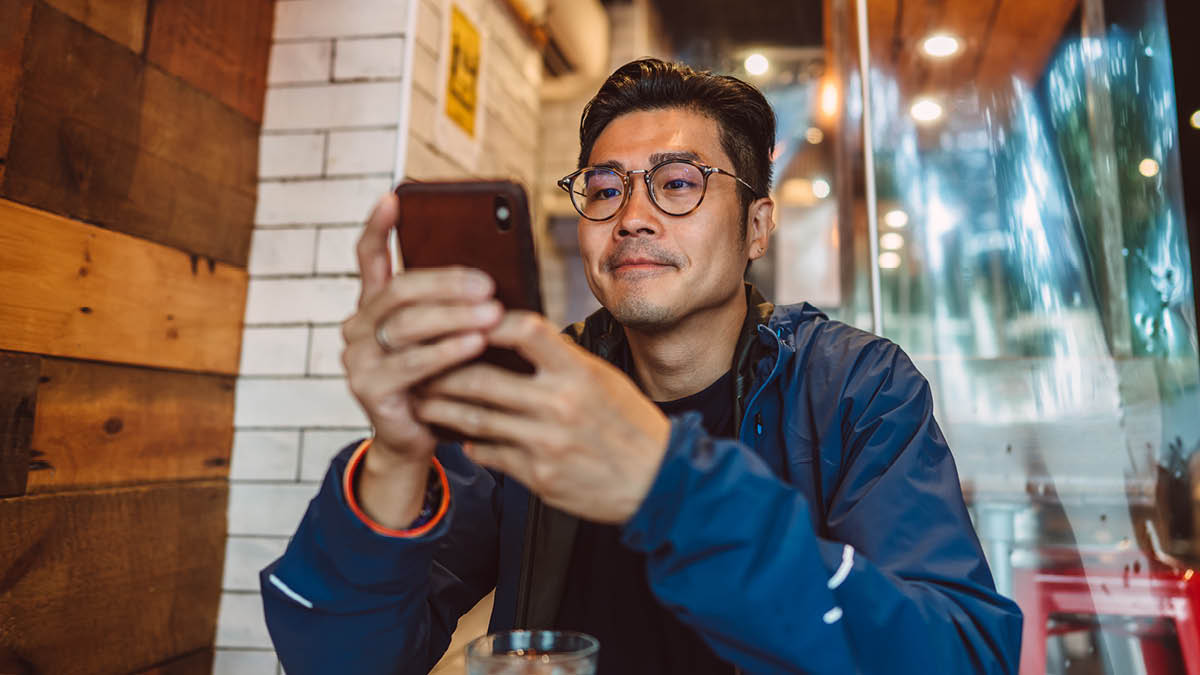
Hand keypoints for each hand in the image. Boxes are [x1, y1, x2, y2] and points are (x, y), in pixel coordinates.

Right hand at [340, 194, 501, 526]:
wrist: (419, 439)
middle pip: (400, 291)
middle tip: (487, 283)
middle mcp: (357, 327)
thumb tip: (492, 273)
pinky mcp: (369, 390)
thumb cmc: (440, 379)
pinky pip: (412, 364)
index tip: (394, 196)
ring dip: (454, 316)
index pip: (369, 258)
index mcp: (373, 306)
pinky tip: (476, 344)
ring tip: (492, 312)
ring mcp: (358, 359)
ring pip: (407, 325)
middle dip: (446, 283)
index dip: (379, 227)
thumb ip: (453, 307)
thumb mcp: (446, 337)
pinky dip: (447, 351)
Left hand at [415, 311, 671, 522]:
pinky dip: (470, 444)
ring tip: (421, 399)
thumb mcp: (602, 380)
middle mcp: (559, 405)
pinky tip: (459, 437)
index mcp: (578, 372)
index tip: (462, 319)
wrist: (658, 482)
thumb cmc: (630, 425)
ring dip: (440, 408)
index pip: (523, 330)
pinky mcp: (538, 477)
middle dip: (440, 371)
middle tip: (416, 364)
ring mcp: (545, 444)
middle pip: (480, 379)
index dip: (486, 322)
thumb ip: (560, 360)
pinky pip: (490, 455)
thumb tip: (513, 334)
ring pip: (474, 420)